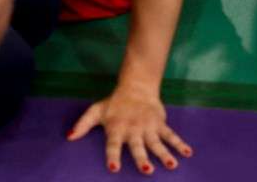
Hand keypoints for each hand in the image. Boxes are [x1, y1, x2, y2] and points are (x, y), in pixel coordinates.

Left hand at [68, 87, 192, 173]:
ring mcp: (148, 127)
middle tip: (148, 171)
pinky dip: (180, 144)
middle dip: (142, 158)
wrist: (137, 87)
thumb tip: (68, 137)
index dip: (113, 156)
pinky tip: (188, 153)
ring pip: (157, 143)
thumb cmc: (114, 104)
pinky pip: (171, 135)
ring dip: (165, 154)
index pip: (113, 145)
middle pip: (138, 147)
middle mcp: (133, 130)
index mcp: (117, 129)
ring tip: (171, 165)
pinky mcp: (160, 124)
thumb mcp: (96, 112)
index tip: (114, 169)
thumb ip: (82, 124)